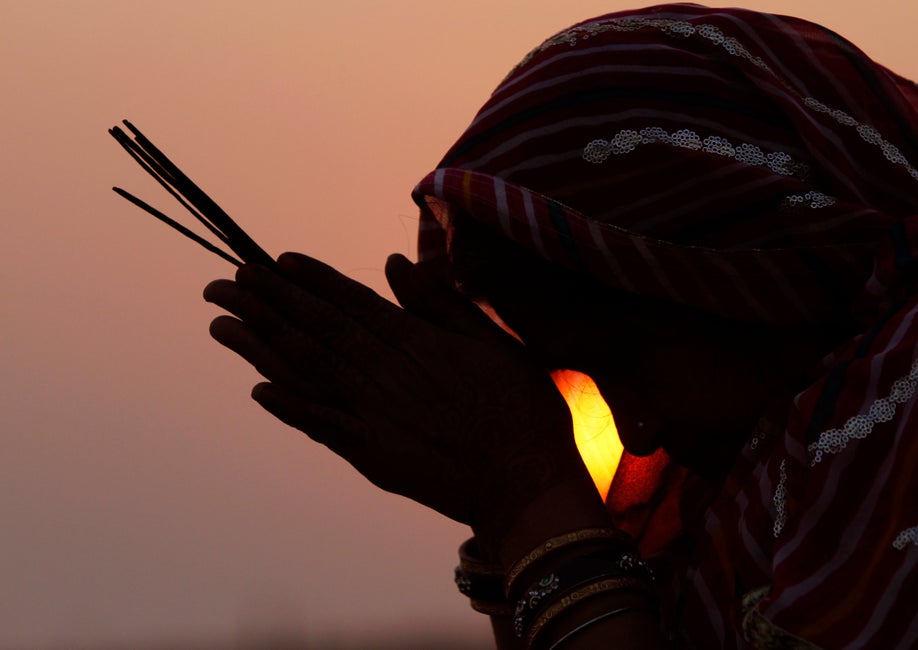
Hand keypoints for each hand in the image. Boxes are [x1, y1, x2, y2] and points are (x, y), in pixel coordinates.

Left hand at [202, 252, 581, 525]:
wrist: (526, 484)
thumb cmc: (522, 410)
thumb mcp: (492, 341)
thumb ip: (440, 302)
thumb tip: (393, 263)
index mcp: (414, 340)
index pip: (349, 301)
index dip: (309, 280)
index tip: (273, 262)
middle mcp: (383, 371)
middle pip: (315, 329)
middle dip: (267, 303)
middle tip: (223, 282)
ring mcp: (372, 414)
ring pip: (307, 370)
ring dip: (261, 345)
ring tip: (222, 322)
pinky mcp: (370, 455)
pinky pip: (320, 425)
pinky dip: (288, 407)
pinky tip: (256, 389)